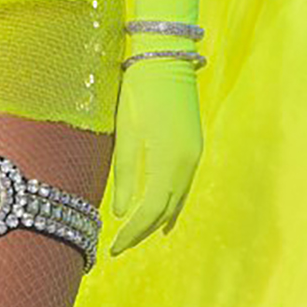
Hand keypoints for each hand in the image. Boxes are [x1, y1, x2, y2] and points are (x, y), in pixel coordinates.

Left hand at [106, 58, 200, 254]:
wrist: (166, 59)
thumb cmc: (138, 93)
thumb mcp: (125, 134)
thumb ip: (125, 175)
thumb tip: (121, 213)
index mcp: (168, 163)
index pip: (149, 212)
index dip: (131, 234)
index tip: (113, 248)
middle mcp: (187, 164)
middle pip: (165, 210)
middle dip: (143, 231)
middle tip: (120, 246)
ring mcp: (194, 154)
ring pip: (177, 199)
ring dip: (158, 219)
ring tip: (139, 236)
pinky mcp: (193, 145)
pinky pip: (183, 185)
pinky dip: (172, 203)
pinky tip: (165, 213)